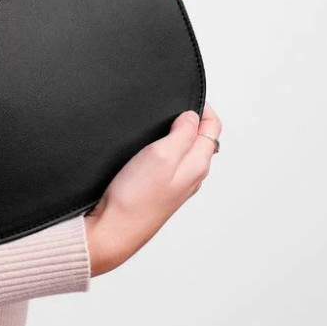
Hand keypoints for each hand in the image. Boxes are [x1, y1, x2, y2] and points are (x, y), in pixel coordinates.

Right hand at [82, 106, 221, 275]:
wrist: (113, 229)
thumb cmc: (135, 198)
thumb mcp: (162, 155)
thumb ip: (182, 133)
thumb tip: (192, 116)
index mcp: (197, 164)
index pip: (213, 128)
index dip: (203, 107)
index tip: (185, 96)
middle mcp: (191, 176)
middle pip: (202, 140)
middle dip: (191, 119)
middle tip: (173, 106)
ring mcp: (175, 186)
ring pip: (185, 153)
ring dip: (178, 135)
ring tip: (162, 123)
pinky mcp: (157, 192)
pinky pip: (169, 165)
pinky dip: (164, 150)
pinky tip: (148, 149)